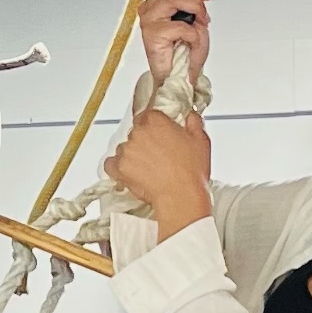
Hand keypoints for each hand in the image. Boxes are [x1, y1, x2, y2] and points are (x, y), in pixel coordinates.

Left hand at [107, 103, 212, 235]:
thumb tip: (190, 117)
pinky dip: (116, 168)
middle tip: (156, 155)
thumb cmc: (190, 172)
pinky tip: (128, 173)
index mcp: (155, 120)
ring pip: (123, 148)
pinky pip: (110, 164)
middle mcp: (138, 132)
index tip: (159, 134)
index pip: (148, 115)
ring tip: (146, 168)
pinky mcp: (119, 168)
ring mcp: (127, 150)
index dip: (154, 126)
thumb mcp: (201, 141)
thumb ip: (194, 122)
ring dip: (132, 155)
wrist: (181, 196)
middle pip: (135, 132)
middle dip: (144, 142)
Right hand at [136, 0, 212, 83]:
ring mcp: (150, 19)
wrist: (179, 78)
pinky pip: (179, 25)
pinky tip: (192, 40)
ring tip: (202, 21)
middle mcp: (151, 7)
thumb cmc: (185, 53)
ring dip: (195, 7)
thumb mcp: (199, 17)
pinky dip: (192, 33)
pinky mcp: (152, 34)